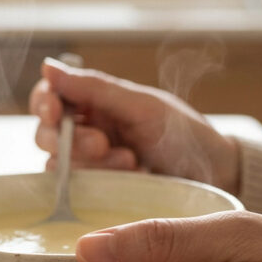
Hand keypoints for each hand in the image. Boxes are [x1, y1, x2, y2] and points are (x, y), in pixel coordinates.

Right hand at [29, 58, 241, 194]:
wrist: (217, 175)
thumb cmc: (185, 134)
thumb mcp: (142, 106)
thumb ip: (95, 88)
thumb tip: (48, 68)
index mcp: (97, 101)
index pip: (49, 97)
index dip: (44, 103)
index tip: (54, 111)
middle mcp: (88, 130)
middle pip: (45, 133)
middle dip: (70, 140)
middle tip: (103, 143)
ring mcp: (92, 164)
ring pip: (58, 164)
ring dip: (92, 163)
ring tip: (131, 160)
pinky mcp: (98, 193)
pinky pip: (75, 190)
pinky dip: (100, 182)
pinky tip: (132, 176)